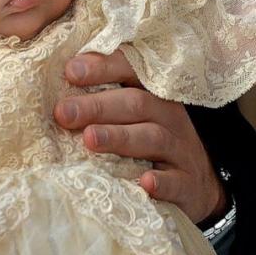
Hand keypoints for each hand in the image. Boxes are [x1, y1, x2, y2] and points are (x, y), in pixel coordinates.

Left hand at [53, 50, 225, 224]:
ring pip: (152, 138)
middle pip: (136, 103)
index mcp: (152, 92)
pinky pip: (177, 182)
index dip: (103, 67)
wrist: (197, 186)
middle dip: (97, 106)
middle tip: (63, 113)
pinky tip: (145, 183)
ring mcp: (181, 150)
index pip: (131, 70)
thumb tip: (58, 83)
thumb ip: (103, 98)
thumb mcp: (134, 115)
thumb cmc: (151, 142)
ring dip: (120, 137)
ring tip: (89, 139)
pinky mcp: (188, 184)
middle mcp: (169, 116)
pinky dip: (162, 182)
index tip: (70, 71)